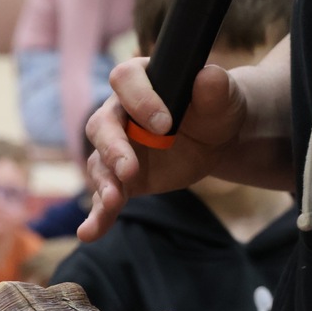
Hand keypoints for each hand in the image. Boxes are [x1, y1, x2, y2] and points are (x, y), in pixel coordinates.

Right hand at [81, 59, 244, 240]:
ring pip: (98, 164)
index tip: (165, 124)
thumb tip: (207, 77)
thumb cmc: (214, 109)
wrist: (213, 139)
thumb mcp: (222, 97)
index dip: (140, 100)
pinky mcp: (119, 180)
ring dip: (104, 184)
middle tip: (129, 170)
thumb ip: (214, 87)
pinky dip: (97, 217)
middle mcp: (117, 114)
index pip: (125, 82)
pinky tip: (89, 233)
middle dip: (113, 150)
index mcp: (138, 82)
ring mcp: (114, 149)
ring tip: (114, 202)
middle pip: (101, 127)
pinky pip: (103, 198)